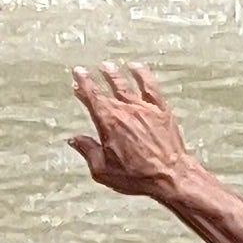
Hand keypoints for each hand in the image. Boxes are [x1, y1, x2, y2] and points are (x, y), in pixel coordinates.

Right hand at [64, 63, 210, 208]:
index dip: (83, 85)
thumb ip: (88, 150)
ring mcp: (144, 108)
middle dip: (94, 79)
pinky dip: (142, 74)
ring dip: (114, 74)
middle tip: (86, 71)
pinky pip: (150, 86)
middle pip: (106, 89)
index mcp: (108, 123)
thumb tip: (74, 139)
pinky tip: (136, 67)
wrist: (169, 175)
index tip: (77, 76)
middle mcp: (125, 111)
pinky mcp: (160, 110)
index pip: (91, 98)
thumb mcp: (102, 170)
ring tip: (107, 65)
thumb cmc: (136, 176)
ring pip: (125, 85)